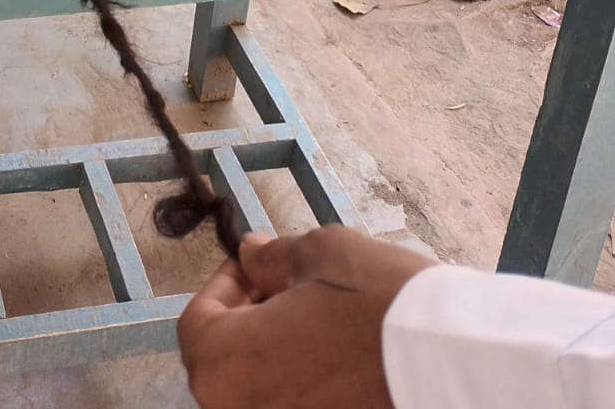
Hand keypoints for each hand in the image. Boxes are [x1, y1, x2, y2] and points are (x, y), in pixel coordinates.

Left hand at [177, 227, 432, 408]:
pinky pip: (296, 403)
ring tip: (322, 323)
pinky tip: (341, 358)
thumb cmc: (378, 305)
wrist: (452, 366)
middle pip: (225, 364)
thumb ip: (272, 258)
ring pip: (261, 389)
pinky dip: (305, 383)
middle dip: (249, 321)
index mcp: (226, 366)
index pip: (197, 324)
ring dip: (277, 354)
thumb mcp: (319, 255)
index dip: (224, 286)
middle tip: (290, 290)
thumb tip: (250, 255)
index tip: (257, 267)